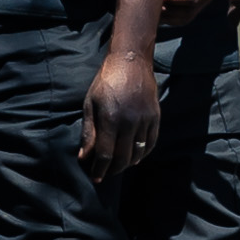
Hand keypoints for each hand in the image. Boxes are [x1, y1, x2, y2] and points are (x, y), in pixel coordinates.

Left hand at [78, 46, 160, 178]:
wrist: (131, 62)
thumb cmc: (105, 82)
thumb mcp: (90, 104)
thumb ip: (88, 132)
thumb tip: (84, 156)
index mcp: (110, 118)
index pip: (105, 153)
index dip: (100, 168)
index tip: (96, 177)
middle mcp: (129, 122)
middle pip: (123, 157)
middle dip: (113, 169)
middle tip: (106, 174)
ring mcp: (145, 120)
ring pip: (138, 152)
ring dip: (128, 163)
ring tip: (119, 166)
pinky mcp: (155, 117)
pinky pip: (152, 143)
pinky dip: (144, 154)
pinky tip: (136, 157)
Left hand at [157, 0, 239, 33]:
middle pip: (188, 12)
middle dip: (168, 10)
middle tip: (151, 4)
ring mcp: (202, 3)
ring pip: (183, 19)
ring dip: (166, 17)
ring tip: (150, 10)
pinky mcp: (193, 6)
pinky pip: (180, 18)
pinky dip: (167, 18)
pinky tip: (155, 12)